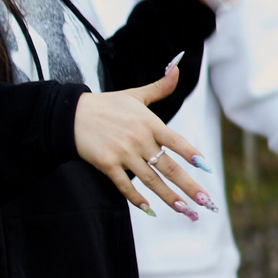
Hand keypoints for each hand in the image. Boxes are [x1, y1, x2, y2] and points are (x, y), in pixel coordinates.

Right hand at [75, 62, 214, 220]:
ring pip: (151, 180)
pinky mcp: (106, 164)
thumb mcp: (135, 94)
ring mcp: (123, 154)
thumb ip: (160, 86)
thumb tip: (177, 67)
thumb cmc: (106, 104)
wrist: (71, 114)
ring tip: (184, 210)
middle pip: (169, 167)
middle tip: (205, 203)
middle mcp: (139, 140)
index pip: (178, 142)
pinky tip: (149, 209)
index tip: (206, 169)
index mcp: (150, 123)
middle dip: (189, 187)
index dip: (192, 155)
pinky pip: (124, 185)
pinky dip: (136, 198)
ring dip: (169, 197)